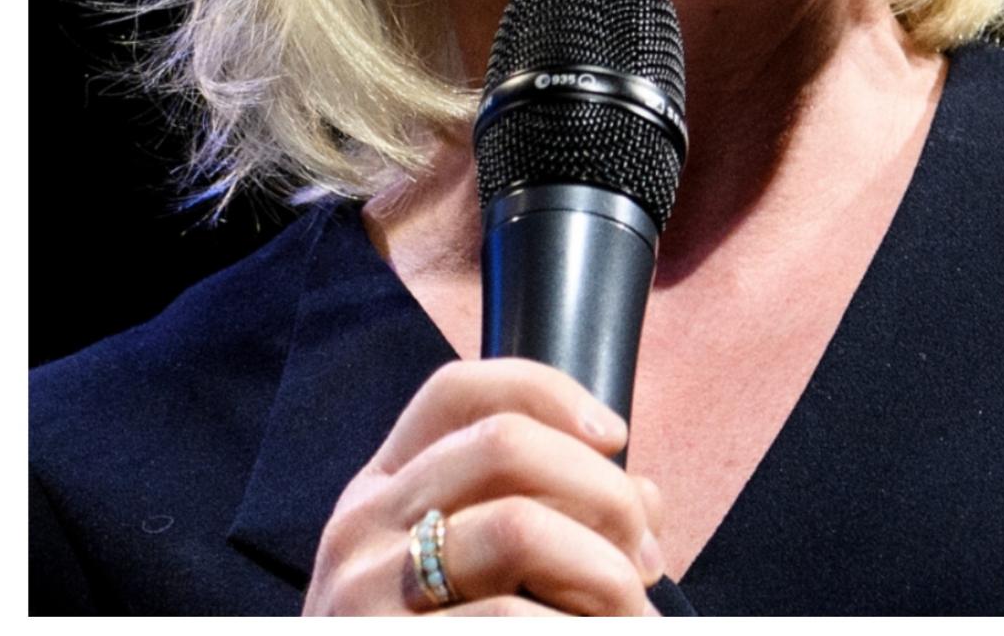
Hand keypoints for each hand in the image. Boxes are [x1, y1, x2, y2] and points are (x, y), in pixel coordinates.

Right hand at [304, 358, 666, 614]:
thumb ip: (551, 512)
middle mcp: (358, 529)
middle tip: (644, 559)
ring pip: (517, 527)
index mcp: (381, 490)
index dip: (550, 392)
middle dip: (605, 493)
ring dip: (603, 572)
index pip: (457, 391)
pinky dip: (572, 628)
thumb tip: (642, 502)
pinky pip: (506, 619)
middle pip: (504, 445)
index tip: (615, 438)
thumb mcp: (474, 567)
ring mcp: (360, 594)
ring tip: (629, 612)